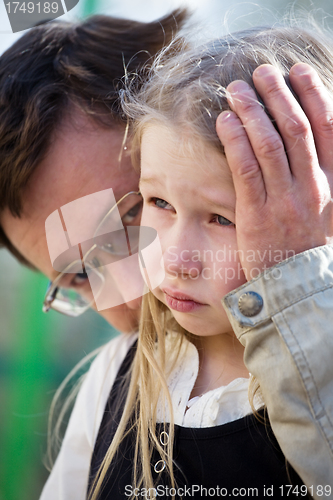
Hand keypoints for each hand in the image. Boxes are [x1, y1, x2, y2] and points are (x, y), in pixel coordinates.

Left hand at [216, 63, 332, 280]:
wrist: (296, 287)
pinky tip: (224, 121)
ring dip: (252, 110)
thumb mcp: (328, 211)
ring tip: (236, 89)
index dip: (314, 94)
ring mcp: (285, 200)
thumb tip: (310, 144)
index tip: (300, 71)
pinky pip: (246, 169)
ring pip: (269, 143)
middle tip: (263, 71)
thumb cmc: (307, 247)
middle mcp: (312, 187)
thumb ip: (323, 177)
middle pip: (296, 128)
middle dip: (279, 94)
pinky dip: (235, 140)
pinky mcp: (257, 214)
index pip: (329, 128)